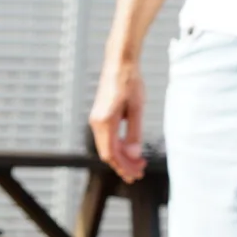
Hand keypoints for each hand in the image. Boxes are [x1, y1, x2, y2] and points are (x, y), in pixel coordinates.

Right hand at [89, 56, 148, 182]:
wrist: (119, 62)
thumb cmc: (130, 82)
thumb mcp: (137, 108)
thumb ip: (135, 133)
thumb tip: (134, 155)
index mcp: (105, 122)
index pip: (112, 154)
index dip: (124, 167)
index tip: (137, 174)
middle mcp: (96, 123)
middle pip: (108, 154)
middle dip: (124, 165)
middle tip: (140, 173)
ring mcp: (96, 120)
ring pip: (106, 147)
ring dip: (121, 157)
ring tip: (137, 164)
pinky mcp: (99, 117)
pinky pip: (106, 138)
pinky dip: (117, 147)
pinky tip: (129, 150)